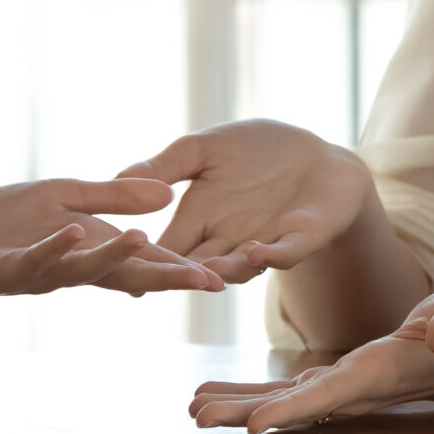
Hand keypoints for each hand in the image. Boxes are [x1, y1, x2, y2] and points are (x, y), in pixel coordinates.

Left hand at [0, 178, 224, 312]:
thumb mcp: (62, 196)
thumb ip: (111, 197)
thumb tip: (165, 199)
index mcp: (89, 248)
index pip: (143, 260)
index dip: (181, 267)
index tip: (222, 276)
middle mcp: (70, 266)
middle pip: (126, 273)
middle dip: (167, 275)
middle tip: (211, 282)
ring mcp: (37, 271)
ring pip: (84, 268)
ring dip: (114, 257)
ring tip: (145, 241)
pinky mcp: (2, 271)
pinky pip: (32, 260)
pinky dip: (53, 248)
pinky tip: (72, 234)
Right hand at [121, 120, 376, 283]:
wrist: (318, 153)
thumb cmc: (258, 149)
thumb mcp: (204, 149)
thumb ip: (166, 166)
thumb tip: (116, 176)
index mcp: (197, 219)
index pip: (165, 247)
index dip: (145, 259)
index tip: (117, 268)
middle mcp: (226, 241)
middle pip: (197, 267)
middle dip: (182, 275)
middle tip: (160, 283)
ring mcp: (263, 244)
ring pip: (238, 268)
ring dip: (224, 271)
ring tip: (209, 272)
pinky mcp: (300, 240)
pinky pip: (284, 255)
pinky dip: (271, 257)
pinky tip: (256, 253)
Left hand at [189, 289, 433, 433]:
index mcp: (377, 374)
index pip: (330, 396)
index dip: (292, 411)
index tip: (254, 427)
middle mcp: (350, 390)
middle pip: (292, 407)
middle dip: (245, 414)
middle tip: (198, 418)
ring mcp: (337, 390)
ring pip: (280, 402)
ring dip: (236, 406)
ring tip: (193, 408)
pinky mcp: (330, 381)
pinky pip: (282, 392)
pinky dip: (248, 395)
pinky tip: (212, 394)